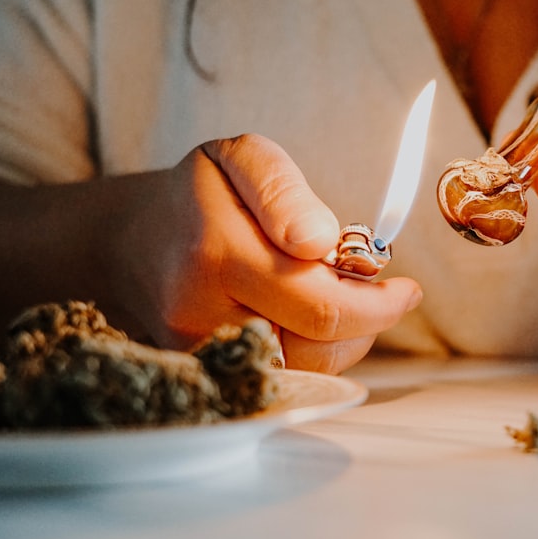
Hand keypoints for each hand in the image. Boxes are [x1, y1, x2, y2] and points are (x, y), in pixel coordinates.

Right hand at [115, 134, 421, 373]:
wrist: (130, 243)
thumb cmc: (200, 195)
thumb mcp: (243, 159)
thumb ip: (283, 192)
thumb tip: (320, 241)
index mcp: (217, 253)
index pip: (321, 306)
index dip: (379, 305)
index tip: (407, 290)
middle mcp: (201, 314)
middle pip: (318, 347)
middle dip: (365, 322)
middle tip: (380, 292)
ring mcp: (199, 353)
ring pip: (305, 372)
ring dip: (342, 341)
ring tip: (342, 299)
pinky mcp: (206, 375)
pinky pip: (282, 378)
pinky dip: (313, 354)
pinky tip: (312, 322)